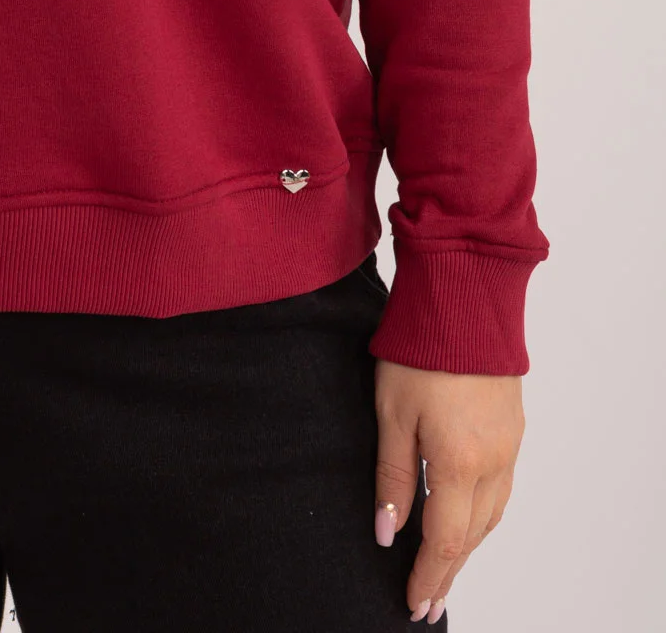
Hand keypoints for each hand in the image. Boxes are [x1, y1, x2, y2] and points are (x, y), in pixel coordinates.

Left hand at [372, 358, 525, 622]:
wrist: (465, 299)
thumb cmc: (420, 349)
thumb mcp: (391, 412)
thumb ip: (392, 476)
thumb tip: (388, 532)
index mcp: (459, 463)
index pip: (444, 540)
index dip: (428, 576)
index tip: (413, 603)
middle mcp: (493, 462)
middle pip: (471, 536)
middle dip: (448, 572)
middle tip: (427, 602)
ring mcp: (508, 446)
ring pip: (491, 516)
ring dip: (468, 547)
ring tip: (444, 570)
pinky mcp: (513, 429)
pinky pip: (502, 489)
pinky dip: (483, 516)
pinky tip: (469, 519)